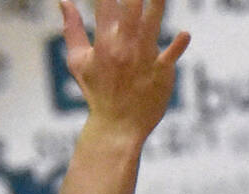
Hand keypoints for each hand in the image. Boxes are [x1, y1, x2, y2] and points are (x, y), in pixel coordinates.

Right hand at [61, 0, 190, 139]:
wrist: (118, 126)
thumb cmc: (97, 91)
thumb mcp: (77, 61)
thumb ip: (72, 29)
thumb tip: (63, 1)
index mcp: (103, 43)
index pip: (105, 6)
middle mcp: (124, 48)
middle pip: (131, 11)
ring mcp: (144, 60)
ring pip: (152, 26)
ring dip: (157, 6)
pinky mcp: (161, 73)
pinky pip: (171, 57)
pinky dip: (178, 46)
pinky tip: (185, 34)